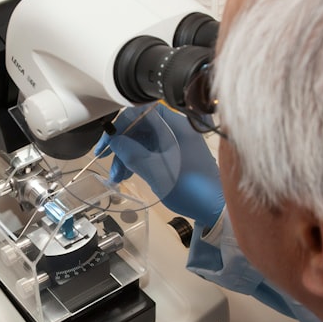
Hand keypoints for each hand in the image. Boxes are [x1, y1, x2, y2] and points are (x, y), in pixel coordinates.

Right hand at [96, 103, 224, 226]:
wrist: (216, 209)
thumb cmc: (190, 188)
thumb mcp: (155, 171)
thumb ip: (132, 153)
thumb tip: (114, 140)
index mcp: (175, 125)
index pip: (140, 112)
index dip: (120, 125)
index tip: (106, 144)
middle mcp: (176, 129)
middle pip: (140, 127)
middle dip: (121, 145)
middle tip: (108, 163)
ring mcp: (176, 143)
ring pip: (143, 142)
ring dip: (127, 156)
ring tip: (117, 178)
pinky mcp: (176, 156)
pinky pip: (151, 152)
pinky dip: (137, 162)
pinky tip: (127, 175)